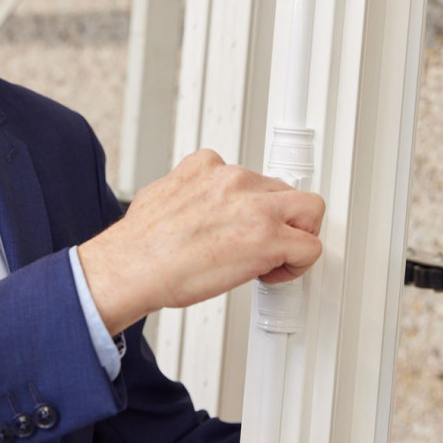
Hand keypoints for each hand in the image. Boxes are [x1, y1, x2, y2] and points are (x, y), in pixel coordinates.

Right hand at [78, 149, 324, 334]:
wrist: (133, 267)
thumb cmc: (141, 245)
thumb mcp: (161, 195)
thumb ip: (189, 193)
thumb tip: (195, 208)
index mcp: (208, 167)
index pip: (251, 176)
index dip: (254, 206)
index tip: (247, 223)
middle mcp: (235, 180)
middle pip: (286, 190)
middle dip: (280, 219)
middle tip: (263, 245)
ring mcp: (256, 206)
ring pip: (310, 209)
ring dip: (296, 235)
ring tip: (272, 259)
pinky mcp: (268, 237)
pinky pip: (309, 247)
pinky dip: (297, 265)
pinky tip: (271, 275)